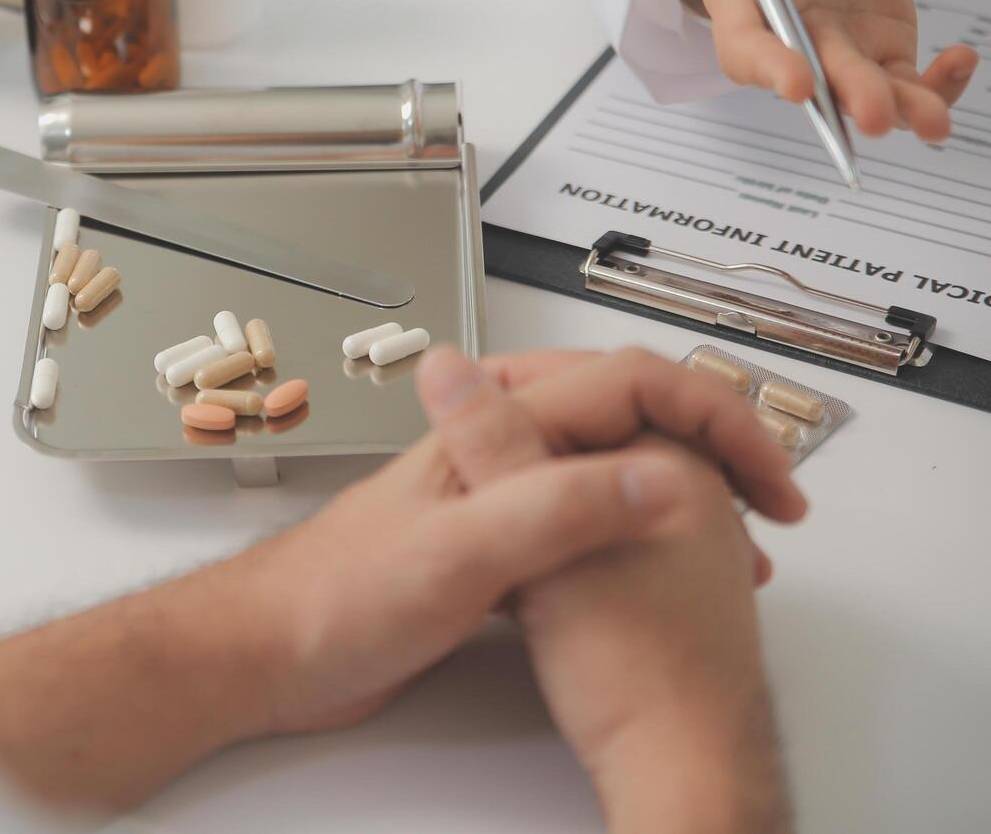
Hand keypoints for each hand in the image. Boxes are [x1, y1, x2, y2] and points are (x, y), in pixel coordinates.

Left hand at [0, 347, 801, 809]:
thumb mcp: (457, 555)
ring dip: (678, 493)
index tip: (771, 483)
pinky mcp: (488, 549)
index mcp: (497, 427)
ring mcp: (495, 496)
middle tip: (771, 503)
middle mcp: (500, 449)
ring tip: (735, 540)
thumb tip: (657, 473)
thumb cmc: (335, 598)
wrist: (270, 653)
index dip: (718, 423)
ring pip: (609, 469)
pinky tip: (651, 577)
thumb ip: (551, 508)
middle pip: (631, 418)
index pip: (636, 387)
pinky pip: (582, 525)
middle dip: (711, 447)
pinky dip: (632, 540)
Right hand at [691, 0, 977, 139]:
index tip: (799, 82)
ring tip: (934, 122)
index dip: (767, 66)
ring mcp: (834, 42)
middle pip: (812, 75)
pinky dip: (934, 84)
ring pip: (862, 89)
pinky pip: (905, 78)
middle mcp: (786, 30)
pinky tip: (960, 61)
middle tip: (876, 113)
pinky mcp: (878, 44)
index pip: (744, 42)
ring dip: (898, 109)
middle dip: (845, 96)